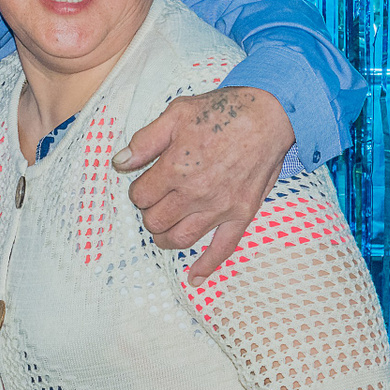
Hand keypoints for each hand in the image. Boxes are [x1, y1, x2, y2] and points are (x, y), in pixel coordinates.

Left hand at [114, 86, 293, 284]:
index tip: (147, 182)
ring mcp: (219, 207)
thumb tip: (119, 162)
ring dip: (166, 238)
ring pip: (181, 238)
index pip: (140, 196)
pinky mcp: (241, 214)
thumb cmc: (223, 111)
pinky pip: (222, 248)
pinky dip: (207, 266)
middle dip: (150, 213)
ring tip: (165, 228)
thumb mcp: (176, 113)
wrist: (269, 115)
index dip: (139, 190)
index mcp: (175, 169)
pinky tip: (194, 278)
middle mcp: (195, 193)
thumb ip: (145, 141)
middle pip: (156, 220)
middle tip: (156, 201)